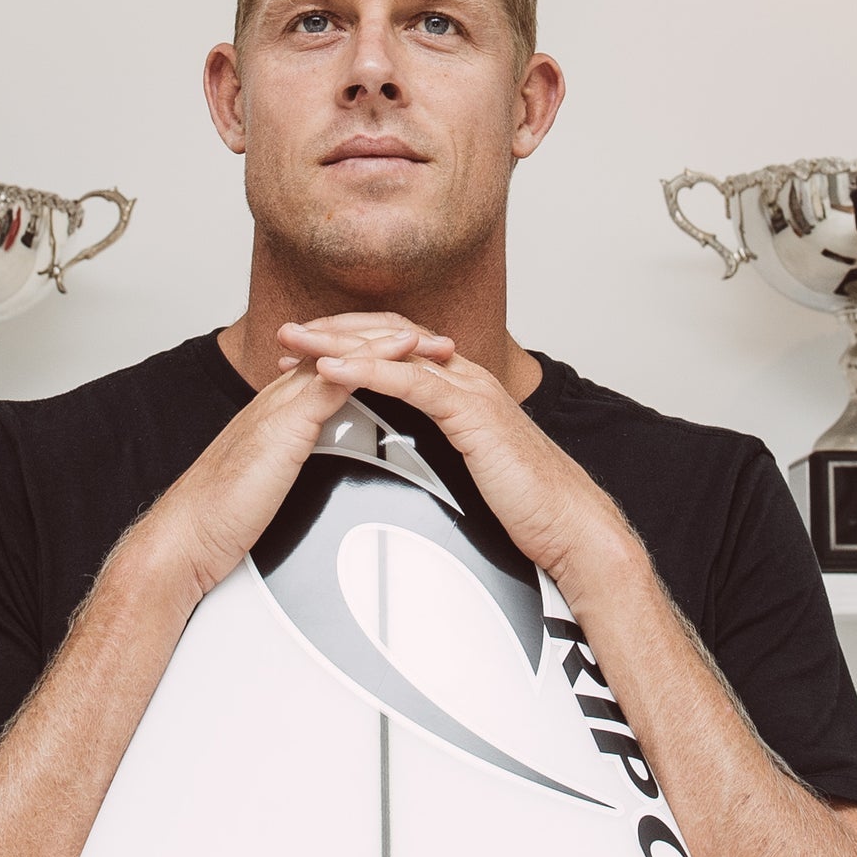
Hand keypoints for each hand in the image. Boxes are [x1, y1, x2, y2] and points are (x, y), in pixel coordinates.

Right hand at [132, 318, 438, 597]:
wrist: (187, 536)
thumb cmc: (224, 515)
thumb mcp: (272, 477)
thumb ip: (296, 459)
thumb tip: (323, 462)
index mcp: (281, 407)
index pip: (338, 363)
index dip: (378, 354)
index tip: (419, 357)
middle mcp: (281, 396)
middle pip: (345, 349)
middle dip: (394, 340)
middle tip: (439, 340)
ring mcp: (281, 405)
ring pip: (343, 356)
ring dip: (391, 344)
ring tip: (433, 341)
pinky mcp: (283, 425)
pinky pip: (332, 381)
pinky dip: (369, 363)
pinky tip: (399, 358)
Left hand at [301, 337, 640, 596]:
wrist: (570, 525)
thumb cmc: (524, 503)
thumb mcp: (467, 465)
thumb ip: (437, 445)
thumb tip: (404, 449)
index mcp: (459, 386)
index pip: (394, 346)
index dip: (346, 342)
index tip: (303, 352)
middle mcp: (463, 376)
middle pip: (388, 335)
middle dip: (333, 331)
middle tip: (285, 333)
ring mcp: (469, 389)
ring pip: (393, 351)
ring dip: (337, 344)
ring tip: (295, 343)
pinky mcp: (472, 412)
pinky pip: (411, 382)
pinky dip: (366, 372)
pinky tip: (330, 371)